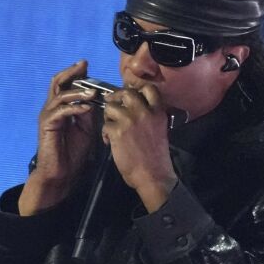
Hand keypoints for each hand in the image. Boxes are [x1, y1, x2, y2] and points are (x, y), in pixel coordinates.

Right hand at [20, 60, 103, 214]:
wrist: (60, 174)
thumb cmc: (73, 154)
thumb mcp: (87, 129)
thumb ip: (89, 113)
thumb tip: (96, 98)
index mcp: (61, 108)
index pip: (66, 84)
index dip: (76, 74)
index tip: (86, 66)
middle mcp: (52, 109)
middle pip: (57, 82)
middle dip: (71, 72)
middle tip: (83, 65)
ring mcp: (48, 116)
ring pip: (60, 95)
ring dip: (77, 92)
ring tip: (92, 92)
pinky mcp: (47, 125)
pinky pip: (61, 111)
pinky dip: (74, 108)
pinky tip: (86, 108)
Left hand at [101, 84, 177, 210]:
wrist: (153, 175)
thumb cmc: (156, 156)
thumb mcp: (159, 129)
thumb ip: (149, 115)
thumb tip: (134, 106)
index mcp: (158, 111)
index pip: (148, 88)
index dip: (136, 90)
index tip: (130, 98)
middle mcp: (145, 112)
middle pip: (126, 93)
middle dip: (117, 99)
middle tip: (114, 109)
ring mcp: (130, 120)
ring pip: (111, 106)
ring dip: (108, 116)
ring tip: (111, 128)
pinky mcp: (117, 132)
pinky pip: (105, 124)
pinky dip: (104, 133)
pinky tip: (108, 141)